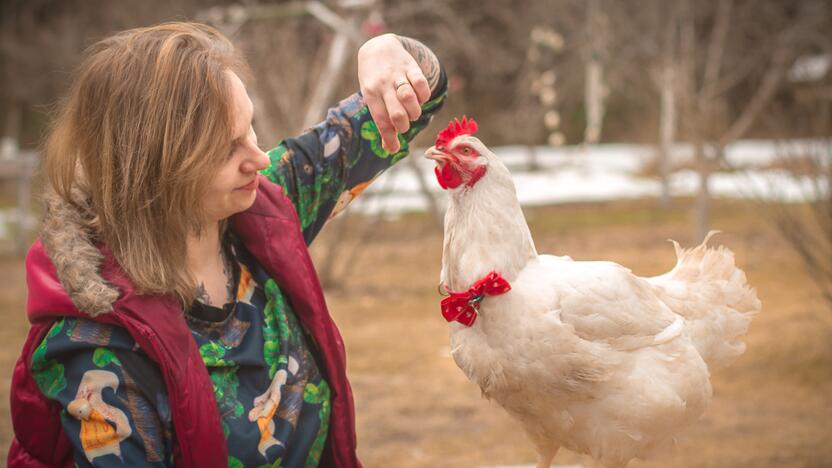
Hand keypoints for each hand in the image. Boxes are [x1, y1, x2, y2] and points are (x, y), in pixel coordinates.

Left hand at [357, 33, 431, 152]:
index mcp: (370, 94)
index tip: (393, 148)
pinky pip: (422, 84)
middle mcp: (383, 84)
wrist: (377, 47)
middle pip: (397, 112)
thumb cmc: (374, 81)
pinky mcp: (411, 66)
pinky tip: (420, 98)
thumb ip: (382, 120)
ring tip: (412, 113)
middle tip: (403, 125)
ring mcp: (398, 74)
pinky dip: (424, 96)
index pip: (381, 120)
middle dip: (403, 125)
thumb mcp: (372, 98)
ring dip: (414, 112)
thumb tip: (389, 148)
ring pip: (409, 98)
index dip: (389, 138)